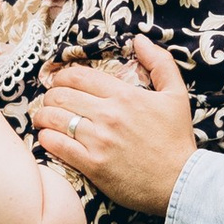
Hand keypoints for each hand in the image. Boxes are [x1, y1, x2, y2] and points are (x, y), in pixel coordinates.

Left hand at [36, 38, 198, 209]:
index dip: (62, 76)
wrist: (181, 183)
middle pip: (61, 95)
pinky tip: (47, 137)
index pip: (79, 76)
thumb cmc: (177, 139)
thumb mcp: (176, 95)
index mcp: (125, 95)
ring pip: (54, 118)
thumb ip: (160, 63)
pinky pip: (56, 145)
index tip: (59, 82)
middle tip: (50, 101)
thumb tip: (139, 40)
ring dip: (42, 116)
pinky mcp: (92, 165)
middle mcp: (109, 115)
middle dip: (50, 95)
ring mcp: (99, 141)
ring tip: (42, 118)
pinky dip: (46, 138)